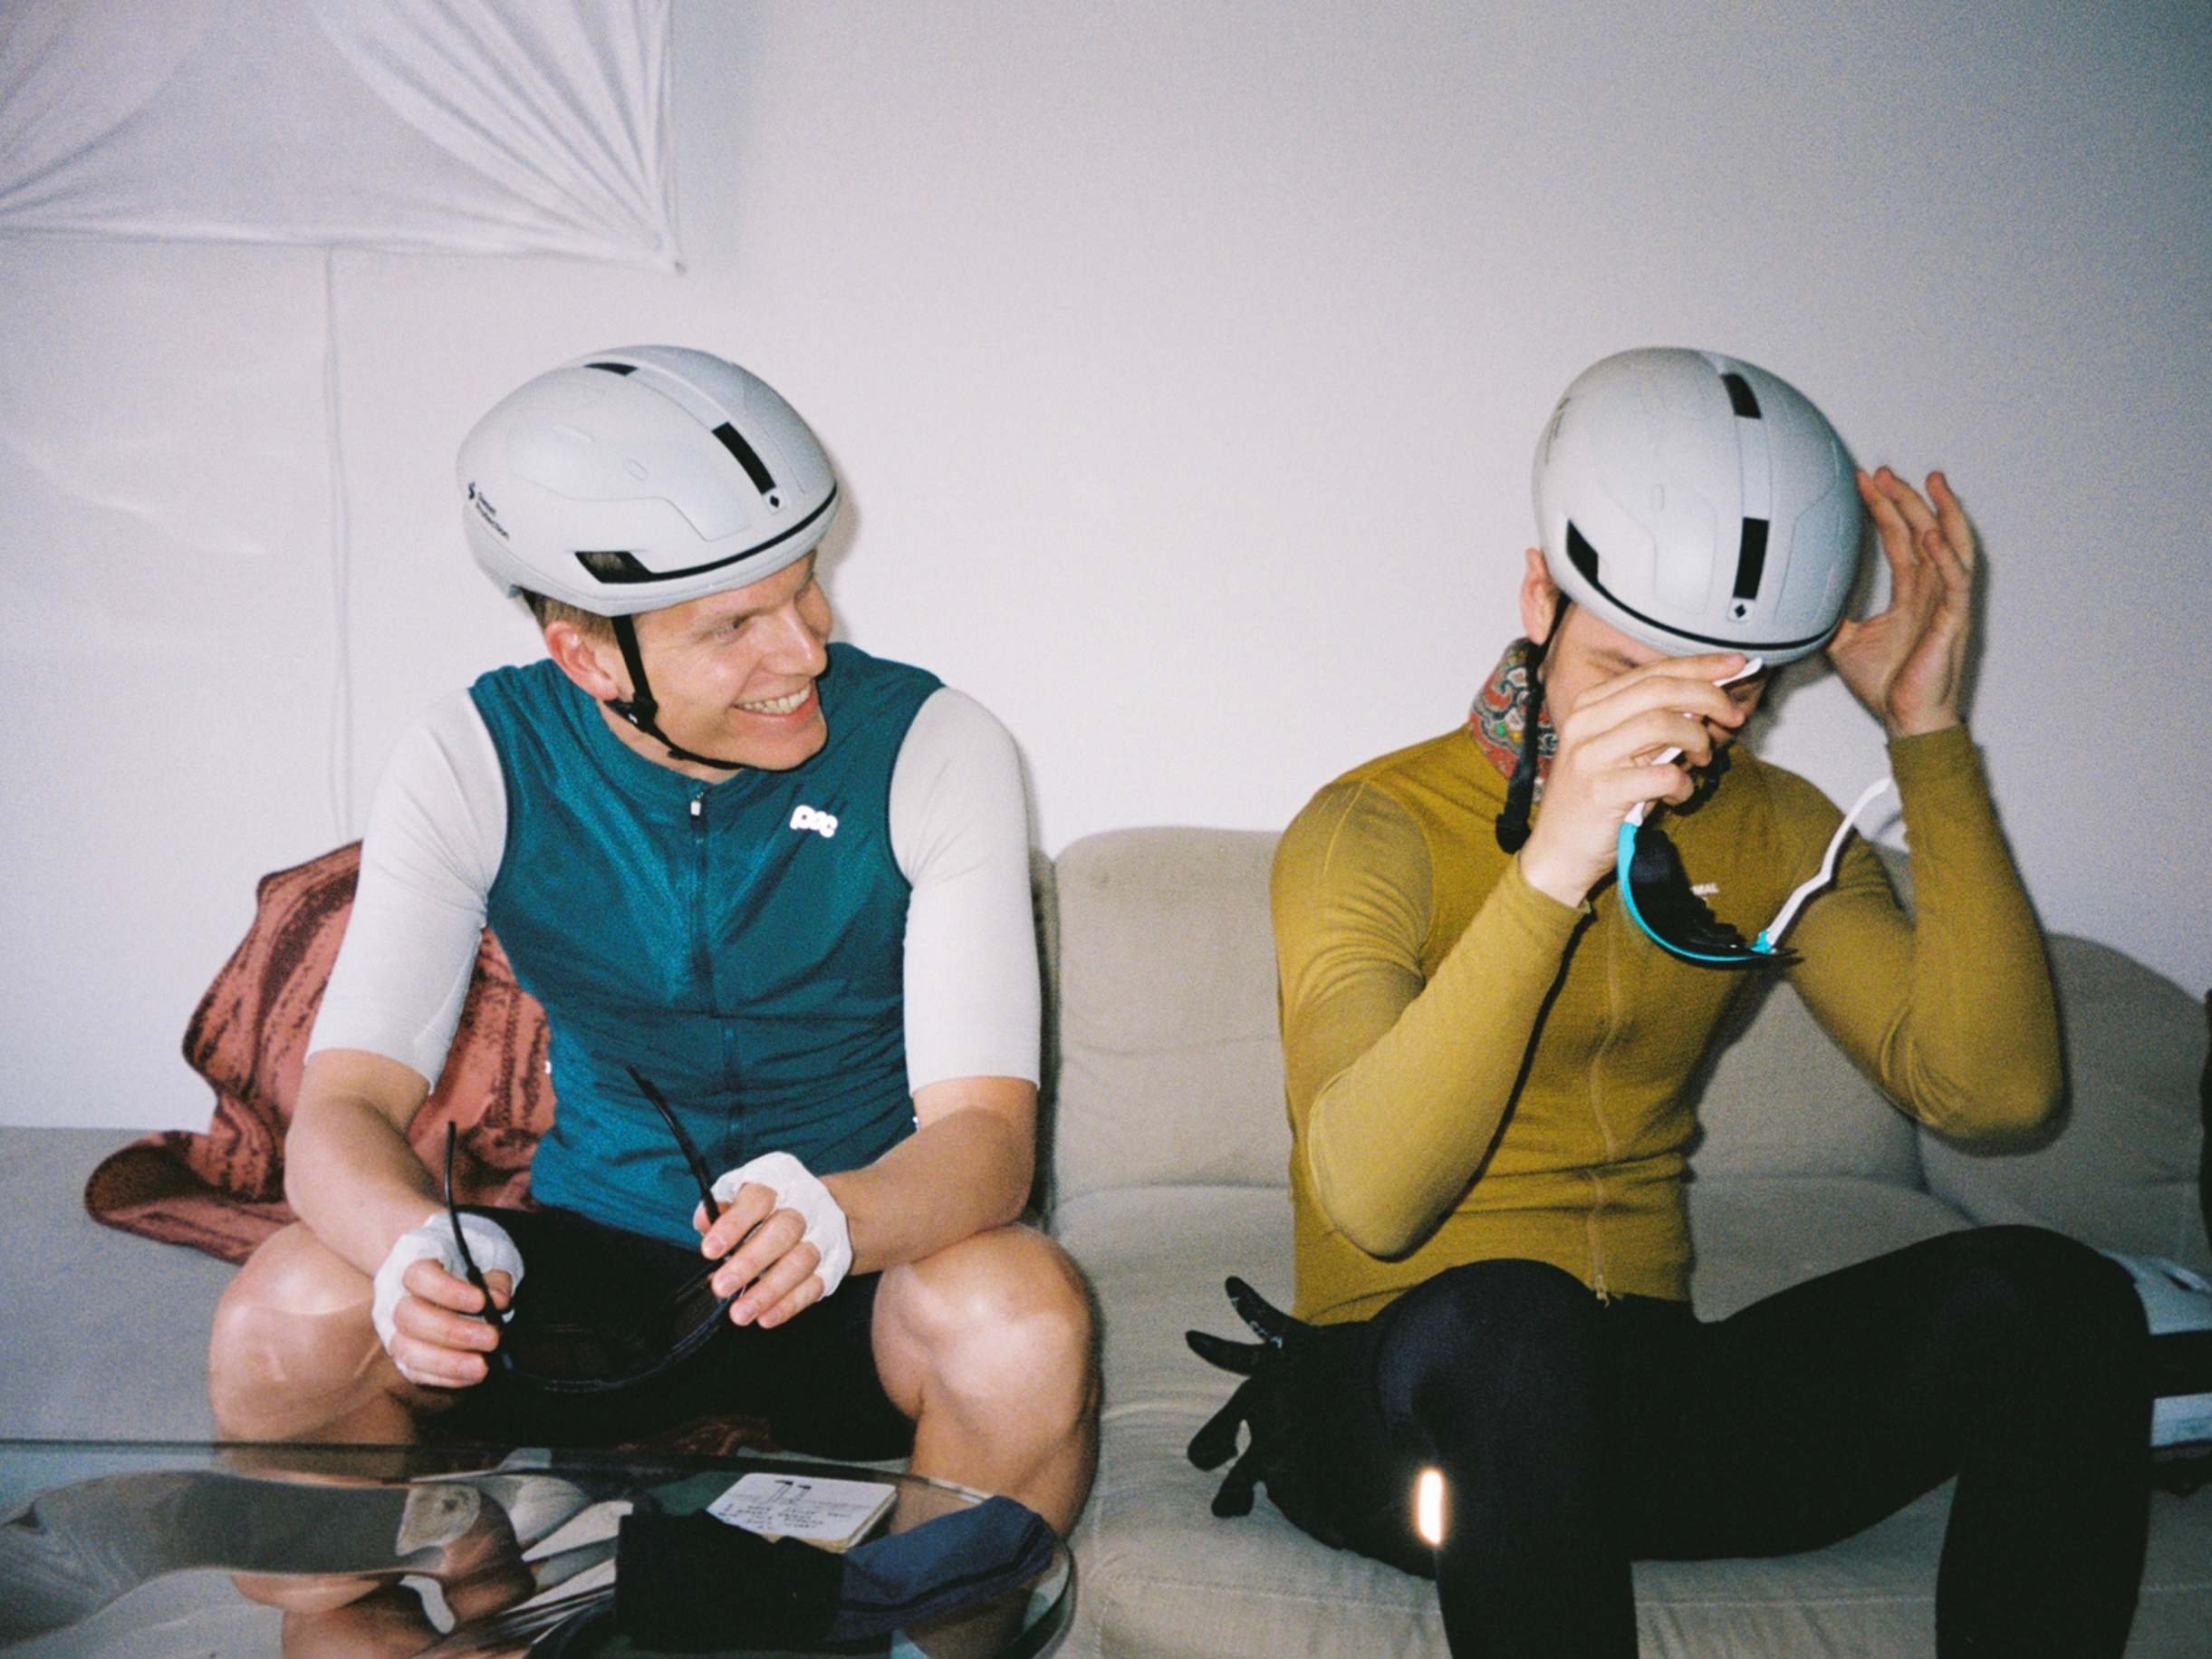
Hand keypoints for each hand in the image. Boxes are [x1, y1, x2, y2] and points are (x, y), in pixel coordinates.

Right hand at [385, 1258, 510, 1388]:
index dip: (448, 1291)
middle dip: (453, 1332)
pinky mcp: (400, 1351)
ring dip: (447, 1362)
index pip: (419, 1276)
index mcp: (412, 1258)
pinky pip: (414, 1370)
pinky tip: (471, 1375)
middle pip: (409, 1317)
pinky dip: (444, 1376)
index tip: (481, 1302)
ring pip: (405, 1349)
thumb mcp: (488, 1252)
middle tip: (492, 1339)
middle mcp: (392, 1293)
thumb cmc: (468, 1254)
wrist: (442, 1259)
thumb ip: (494, 1277)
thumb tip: (498, 1302)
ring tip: (482, 1366)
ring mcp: (390, 1325)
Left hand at [696, 1184, 825, 1328]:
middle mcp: (806, 1207)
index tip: (709, 1250)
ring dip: (768, 1291)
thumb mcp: (747, 1193)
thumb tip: (704, 1222)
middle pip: (782, 1232)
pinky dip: (789, 1305)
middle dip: (750, 1262)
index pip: (758, 1198)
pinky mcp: (833, 1265)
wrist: (830, 1211)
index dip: (733, 1224)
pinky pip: (814, 1287)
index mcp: (780, 1181)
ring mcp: (823, 1236)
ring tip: (740, 1313)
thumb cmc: (773, 1205)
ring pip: (800, 1262)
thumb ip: (723, 1206)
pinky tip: (766, 1317)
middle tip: (721, 1287)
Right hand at [1515, 652, 1751, 906]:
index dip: (1700, 666)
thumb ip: (1653, 725)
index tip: (1737, 665)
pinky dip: (1683, 784)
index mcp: (1589, 706)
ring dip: (1696, 739)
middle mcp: (1584, 723)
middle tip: (1733, 716)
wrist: (1556, 855)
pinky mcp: (1600, 791)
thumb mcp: (1620, 753)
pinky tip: (1679, 795)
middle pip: (1659, 689)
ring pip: (1661, 723)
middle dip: (1708, 696)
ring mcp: (1589, 756)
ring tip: (1702, 758)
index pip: (1652, 673)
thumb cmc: (1597, 802)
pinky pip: (1662, 774)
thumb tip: (1707, 701)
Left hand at [1829, 468, 1973, 737]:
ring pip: (1951, 545)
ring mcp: (1945, 602)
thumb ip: (1830, 616)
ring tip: (1930, 482)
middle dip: (1905, 498)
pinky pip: (1956, 582)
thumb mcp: (1843, 641)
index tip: (1866, 482)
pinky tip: (1933, 536)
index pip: (1899, 538)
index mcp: (1911, 592)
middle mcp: (1931, 591)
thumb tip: (1803, 601)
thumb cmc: (1887, 684)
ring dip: (1940, 512)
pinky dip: (1945, 557)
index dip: (1884, 509)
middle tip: (1882, 472)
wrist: (1904, 717)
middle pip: (1923, 530)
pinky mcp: (1953, 621)